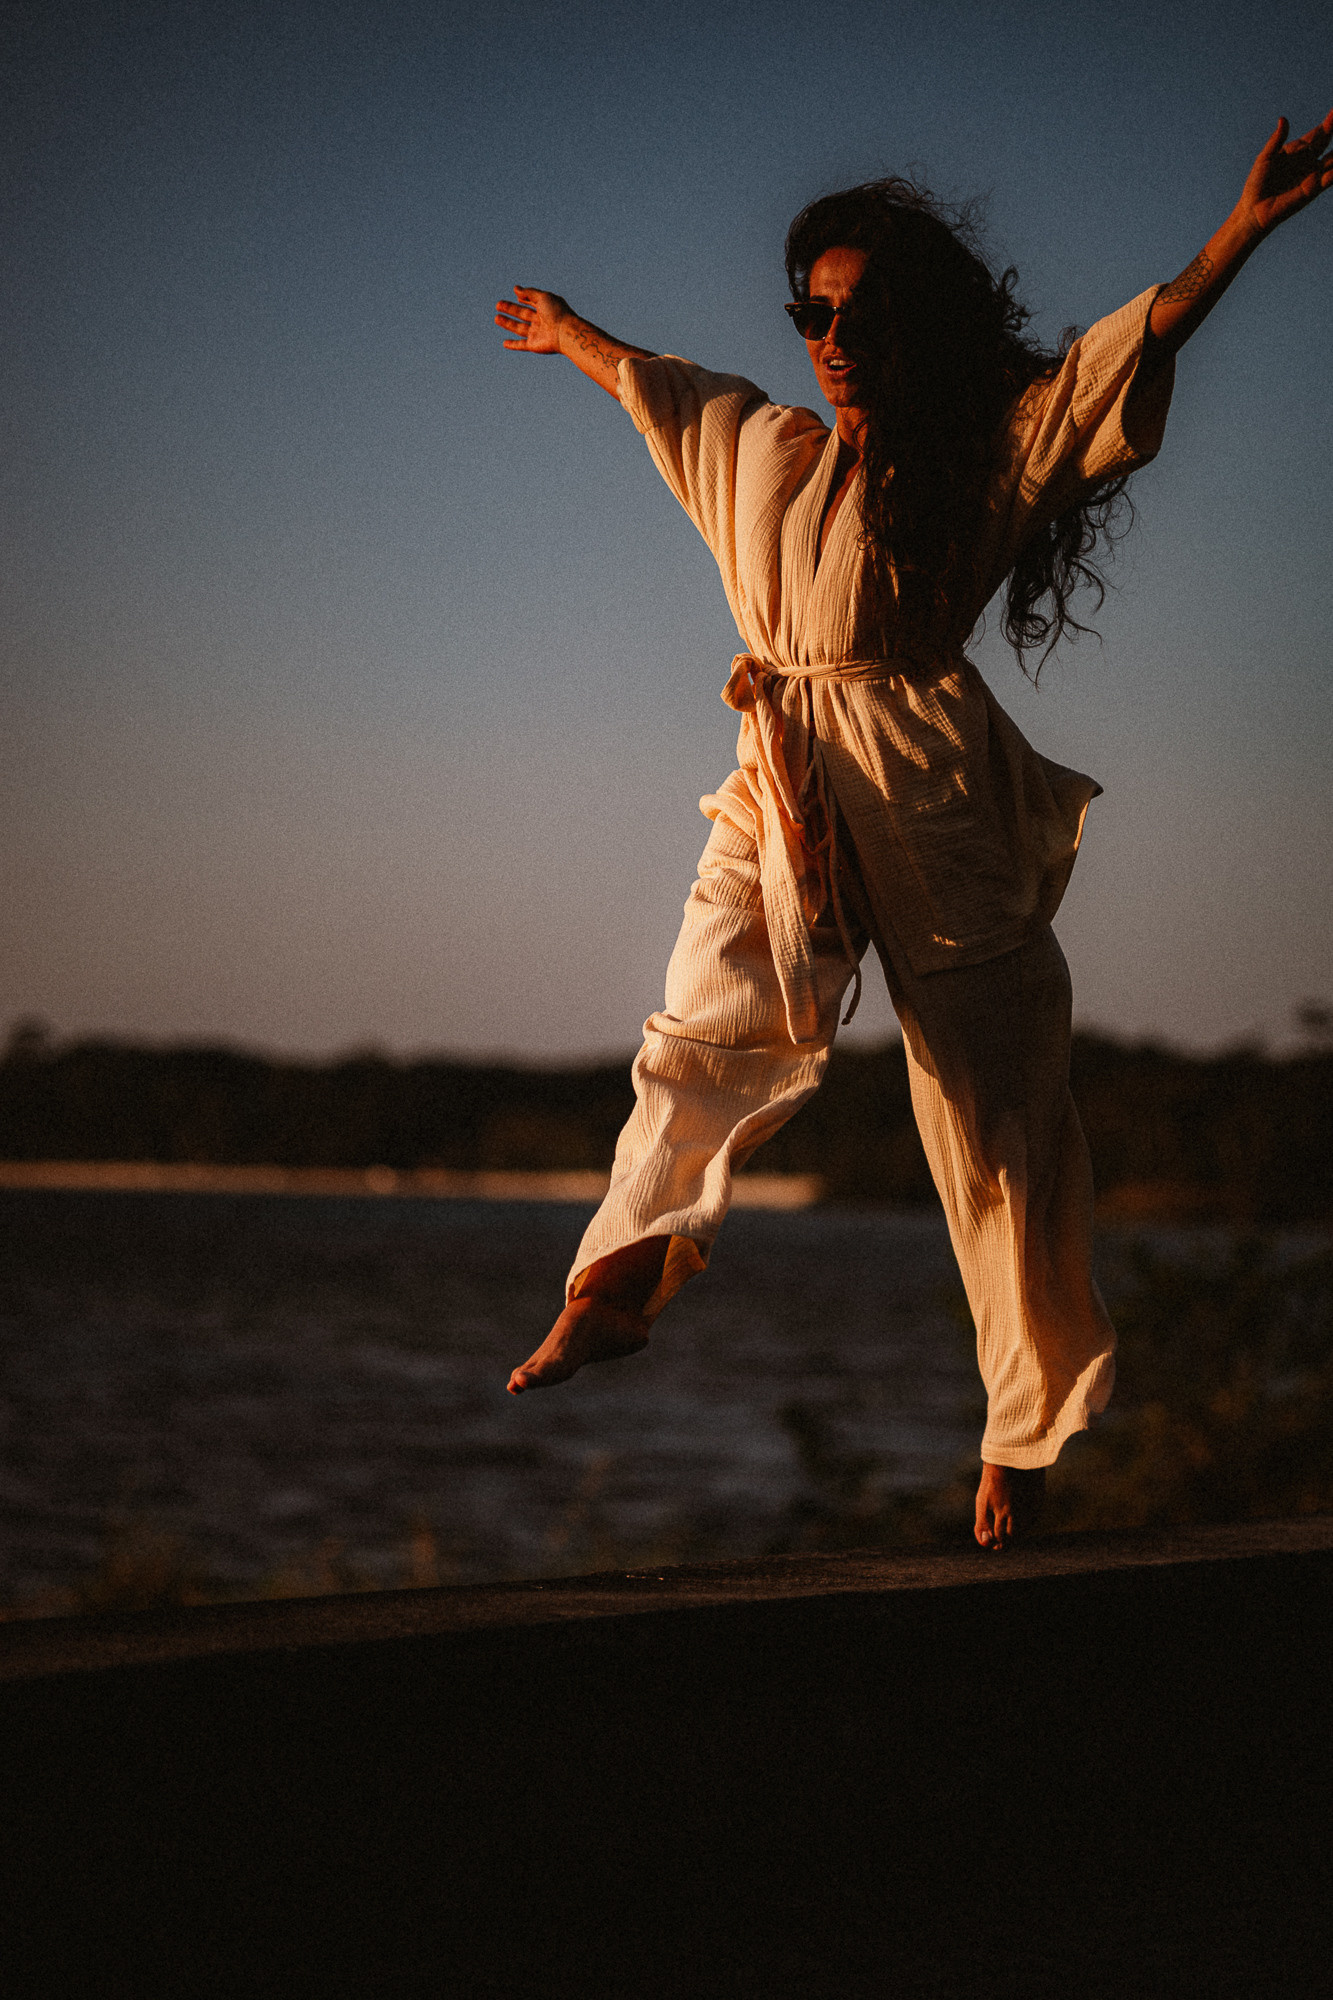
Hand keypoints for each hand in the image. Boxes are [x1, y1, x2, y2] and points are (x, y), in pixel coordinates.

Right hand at [494, 286, 570, 353]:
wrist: (564, 333)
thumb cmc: (557, 313)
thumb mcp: (543, 297)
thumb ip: (529, 293)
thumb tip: (516, 289)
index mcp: (546, 309)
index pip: (532, 303)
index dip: (524, 299)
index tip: (516, 295)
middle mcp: (541, 321)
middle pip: (522, 314)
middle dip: (510, 309)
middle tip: (498, 304)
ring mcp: (537, 334)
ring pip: (519, 328)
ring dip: (507, 323)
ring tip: (496, 318)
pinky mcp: (534, 345)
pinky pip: (521, 345)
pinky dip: (513, 345)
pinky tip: (504, 343)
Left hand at [1235, 110, 1332, 240]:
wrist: (1254, 209)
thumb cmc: (1257, 183)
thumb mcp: (1265, 158)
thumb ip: (1276, 140)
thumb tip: (1283, 119)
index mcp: (1298, 150)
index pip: (1318, 133)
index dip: (1328, 123)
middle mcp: (1309, 160)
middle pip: (1327, 142)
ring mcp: (1313, 174)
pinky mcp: (1312, 189)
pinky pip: (1328, 179)